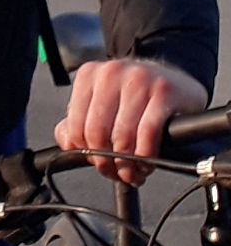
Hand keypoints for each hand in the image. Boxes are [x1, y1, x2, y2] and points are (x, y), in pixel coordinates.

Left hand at [54, 58, 207, 185]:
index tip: (95, 163)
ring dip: (127, 165)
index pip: (75, 125)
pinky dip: (145, 158)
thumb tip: (68, 145)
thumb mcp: (102, 103)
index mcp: (90, 74)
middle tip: (114, 173)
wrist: (178, 84)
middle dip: (105, 162)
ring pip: (123, 137)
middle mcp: (111, 72)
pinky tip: (146, 165)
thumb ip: (77, 122)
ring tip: (131, 173)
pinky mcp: (164, 92)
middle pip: (98, 132)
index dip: (85, 152)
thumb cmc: (136, 98)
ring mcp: (139, 79)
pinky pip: (147, 135)